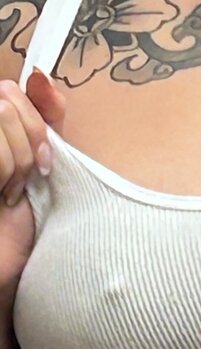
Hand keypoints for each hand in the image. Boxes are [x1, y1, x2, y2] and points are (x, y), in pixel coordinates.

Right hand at [0, 69, 65, 319]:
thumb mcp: (43, 163)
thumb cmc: (23, 220)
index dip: (35, 121)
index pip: (11, 90)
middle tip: (26, 180)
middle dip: (29, 143)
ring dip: (18, 161)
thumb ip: (45, 119)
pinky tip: (2, 198)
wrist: (8, 266)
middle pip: (6, 99)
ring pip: (1, 117)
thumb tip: (40, 78)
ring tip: (11, 191)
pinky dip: (7, 172)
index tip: (45, 159)